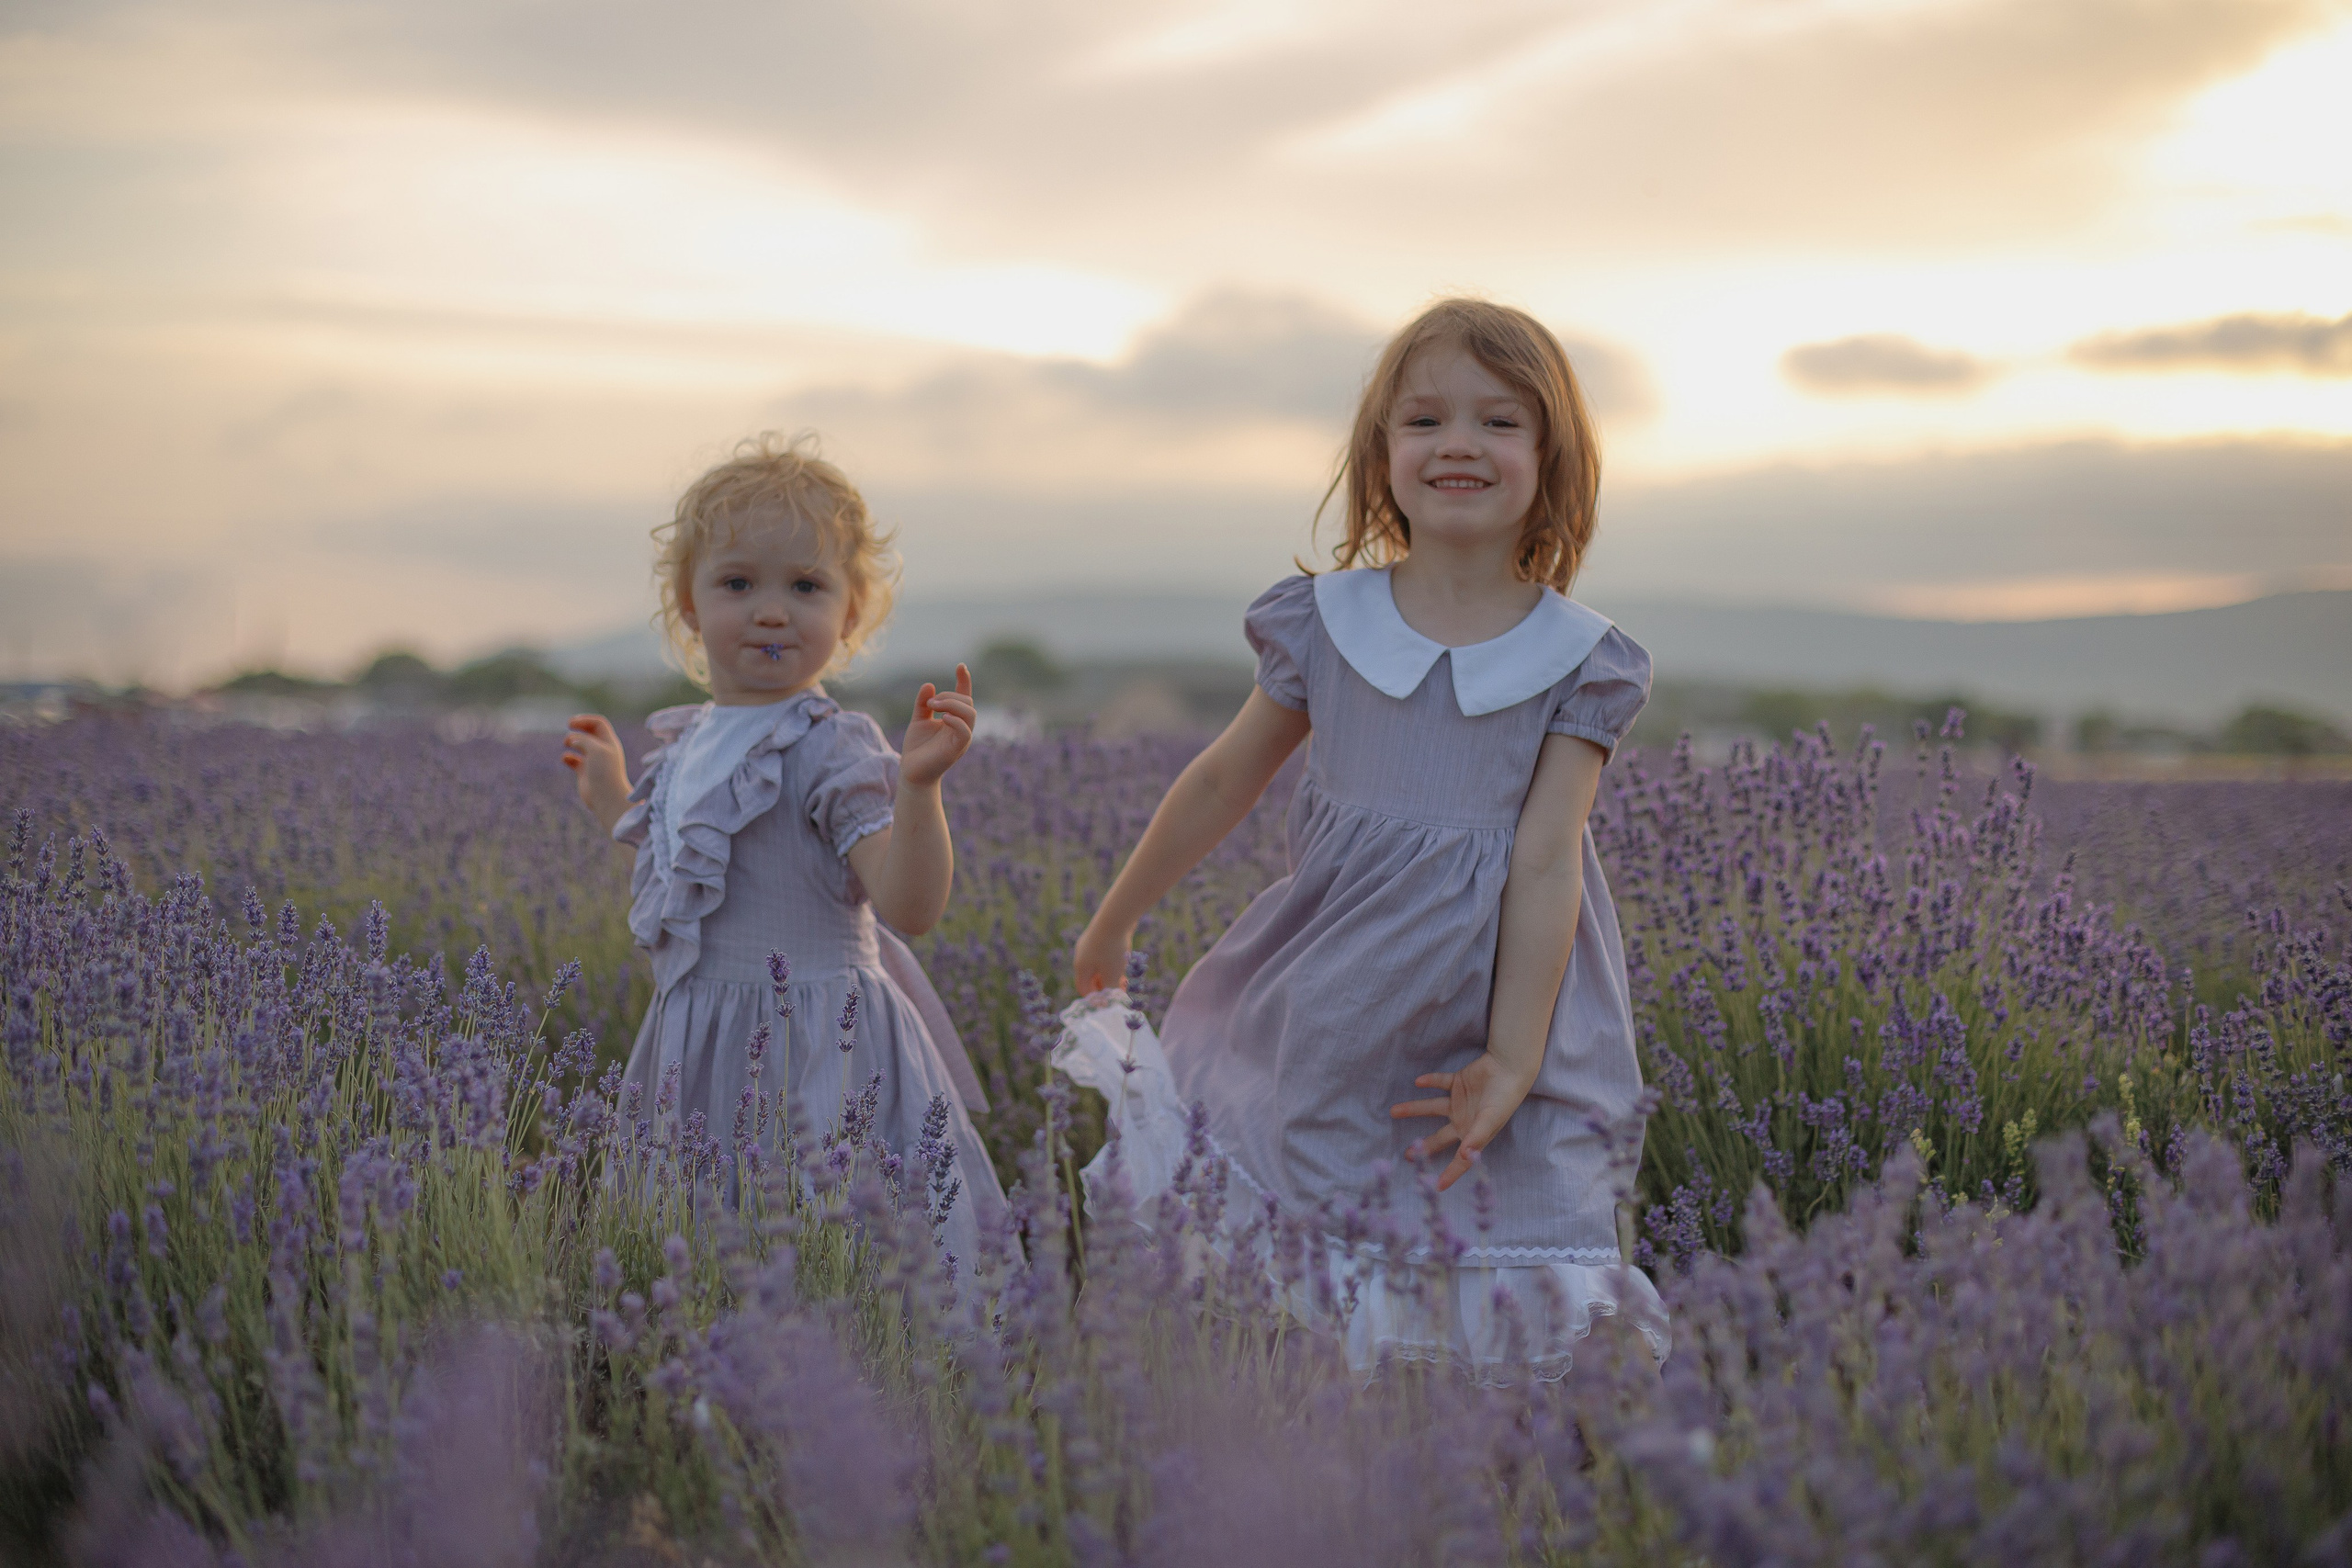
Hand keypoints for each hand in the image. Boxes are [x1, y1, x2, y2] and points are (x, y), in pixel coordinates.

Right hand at [560, 715, 630, 831]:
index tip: (571, 723)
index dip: (584, 720)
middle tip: (569, 727)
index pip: (598, 723)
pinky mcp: (584, 773)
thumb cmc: (605, 772)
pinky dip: (567, 757)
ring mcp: (593, 762)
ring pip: (581, 745)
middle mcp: (602, 751)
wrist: (606, 798)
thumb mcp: (596, 750)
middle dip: (579, 727)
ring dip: (572, 740)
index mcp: (609, 743)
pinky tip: (566, 759)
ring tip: (567, 743)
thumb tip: (573, 739)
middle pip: (590, 732)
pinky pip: (574, 761)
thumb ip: (584, 740)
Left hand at [900, 664, 974, 787]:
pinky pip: (965, 731)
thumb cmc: (917, 748)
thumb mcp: (918, 720)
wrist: (911, 773)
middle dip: (950, 696)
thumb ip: (923, 703)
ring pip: (970, 714)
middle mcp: (960, 727)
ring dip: (952, 704)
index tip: (960, 666)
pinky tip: (941, 718)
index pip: (965, 697)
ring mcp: (960, 738)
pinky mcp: (956, 749)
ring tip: (934, 707)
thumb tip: (929, 684)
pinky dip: (955, 720)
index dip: (965, 680)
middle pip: (967, 702)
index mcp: (954, 719)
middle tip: (930, 703)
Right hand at [1071, 916, 1132, 1001]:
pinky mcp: (1100, 935)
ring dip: (1111, 973)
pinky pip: (1105, 953)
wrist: (1116, 916)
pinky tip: (1126, 958)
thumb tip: (1109, 1002)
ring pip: (1100, 964)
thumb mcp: (1112, 974)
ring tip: (1126, 976)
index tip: (1110, 1000)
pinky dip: (1114, 960)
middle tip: (1121, 988)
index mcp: (1081, 966)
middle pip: (1091, 977)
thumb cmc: (1112, 949)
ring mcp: (1090, 943)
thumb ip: (1109, 991)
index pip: (1083, 988)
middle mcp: (1082, 955)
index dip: (1095, 998)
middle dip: (1107, 985)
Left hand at [1389, 1053, 1539, 1192]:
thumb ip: (1476, 1137)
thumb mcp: (1490, 1120)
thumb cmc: (1504, 1098)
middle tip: (1407, 1155)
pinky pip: (1440, 1083)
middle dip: (1424, 1146)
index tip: (1437, 1187)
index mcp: (1473, 1134)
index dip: (1451, 1174)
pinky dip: (1430, 1081)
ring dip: (1414, 1109)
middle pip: (1440, 1137)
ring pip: (1432, 1108)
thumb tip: (1464, 1157)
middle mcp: (1464, 1120)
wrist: (1509, 1068)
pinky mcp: (1458, 1083)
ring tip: (1394, 1111)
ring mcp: (1460, 1102)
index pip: (1460, 1159)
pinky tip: (1418, 1082)